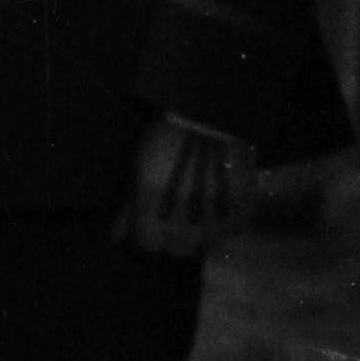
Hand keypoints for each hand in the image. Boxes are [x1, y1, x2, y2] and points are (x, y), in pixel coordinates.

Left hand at [121, 113, 252, 261]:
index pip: (150, 244)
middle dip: (177, 238)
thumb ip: (130, 206)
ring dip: (205, 232)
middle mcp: (184, 213)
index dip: (152, 235)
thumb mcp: (140, 167)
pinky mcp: (243, 204)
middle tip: (182, 219)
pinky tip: (224, 206)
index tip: (157, 223)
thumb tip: (116, 238)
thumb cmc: (166, 136)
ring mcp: (215, 211)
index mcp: (153, 202)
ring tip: (204, 211)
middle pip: (179, 249)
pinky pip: (236, 228)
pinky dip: (230, 222)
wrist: (209, 111)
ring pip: (208, 243)